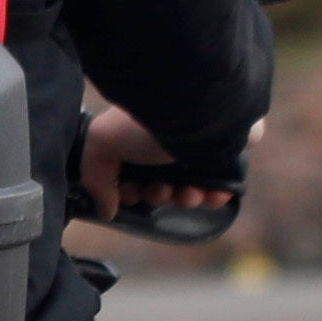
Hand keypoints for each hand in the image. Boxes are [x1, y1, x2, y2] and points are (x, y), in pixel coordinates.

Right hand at [82, 104, 246, 244]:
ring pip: (188, 188)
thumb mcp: (103, 142)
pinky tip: (209, 192)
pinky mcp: (227, 158)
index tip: (131, 194)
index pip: (131, 173)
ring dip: (185, 198)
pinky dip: (213, 196)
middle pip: (159, 184)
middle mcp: (166, 143)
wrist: (198, 110)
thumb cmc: (146, 125)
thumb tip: (107, 210)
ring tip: (188, 191)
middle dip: (157, 195)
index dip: (129, 191)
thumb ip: (95, 178)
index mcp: (138, 138)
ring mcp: (198, 151)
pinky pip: (220, 187)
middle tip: (161, 189)